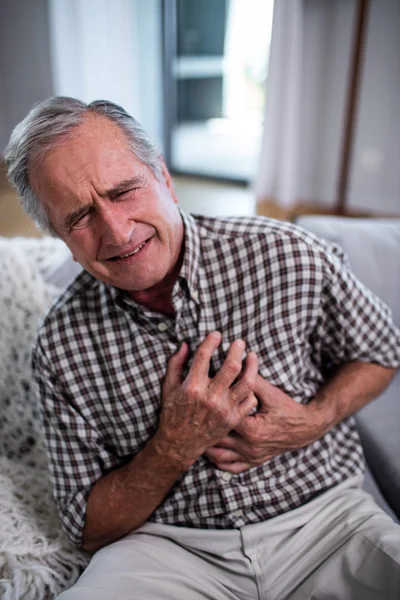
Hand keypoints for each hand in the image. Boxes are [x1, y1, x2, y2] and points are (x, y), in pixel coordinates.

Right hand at [156, 332, 258, 468]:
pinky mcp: (233, 419)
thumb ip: (176, 363)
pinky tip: (250, 380)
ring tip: (252, 356)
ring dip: (252, 366)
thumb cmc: (172, 413)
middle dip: (237, 349)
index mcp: (192, 386)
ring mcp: (224, 409)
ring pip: (247, 382)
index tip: (217, 334)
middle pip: (232, 366)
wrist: (180, 443)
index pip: (204, 355)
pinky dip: (252, 389)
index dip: (212, 340)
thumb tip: (186, 344)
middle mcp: (210, 397)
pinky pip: (250, 400)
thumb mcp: (169, 387)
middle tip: (240, 342)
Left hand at [205, 375, 324, 472]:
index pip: (223, 417)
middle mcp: (250, 447)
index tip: (200, 398)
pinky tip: (210, 450)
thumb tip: (234, 363)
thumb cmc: (287, 408)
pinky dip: (219, 460)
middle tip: (190, 416)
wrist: (306, 428)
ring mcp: (252, 457)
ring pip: (220, 456)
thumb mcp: (270, 393)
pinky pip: (230, 466)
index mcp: (253, 430)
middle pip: (217, 438)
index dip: (211, 405)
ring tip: (195, 432)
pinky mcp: (254, 462)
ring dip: (207, 445)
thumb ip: (251, 380)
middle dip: (204, 427)